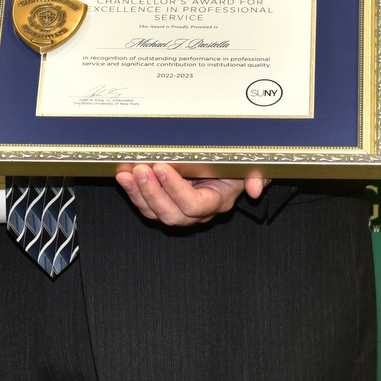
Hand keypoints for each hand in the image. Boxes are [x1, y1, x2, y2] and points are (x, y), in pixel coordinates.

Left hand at [115, 163, 270, 226]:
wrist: (228, 168)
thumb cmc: (236, 167)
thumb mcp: (250, 166)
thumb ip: (256, 176)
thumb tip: (254, 189)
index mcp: (216, 201)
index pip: (195, 204)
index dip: (177, 190)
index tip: (163, 168)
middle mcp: (197, 211)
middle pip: (172, 214)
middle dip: (153, 192)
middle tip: (142, 170)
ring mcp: (179, 210)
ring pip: (156, 213)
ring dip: (139, 193)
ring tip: (128, 174)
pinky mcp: (163, 205)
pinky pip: (146, 206)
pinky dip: (133, 193)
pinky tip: (124, 177)